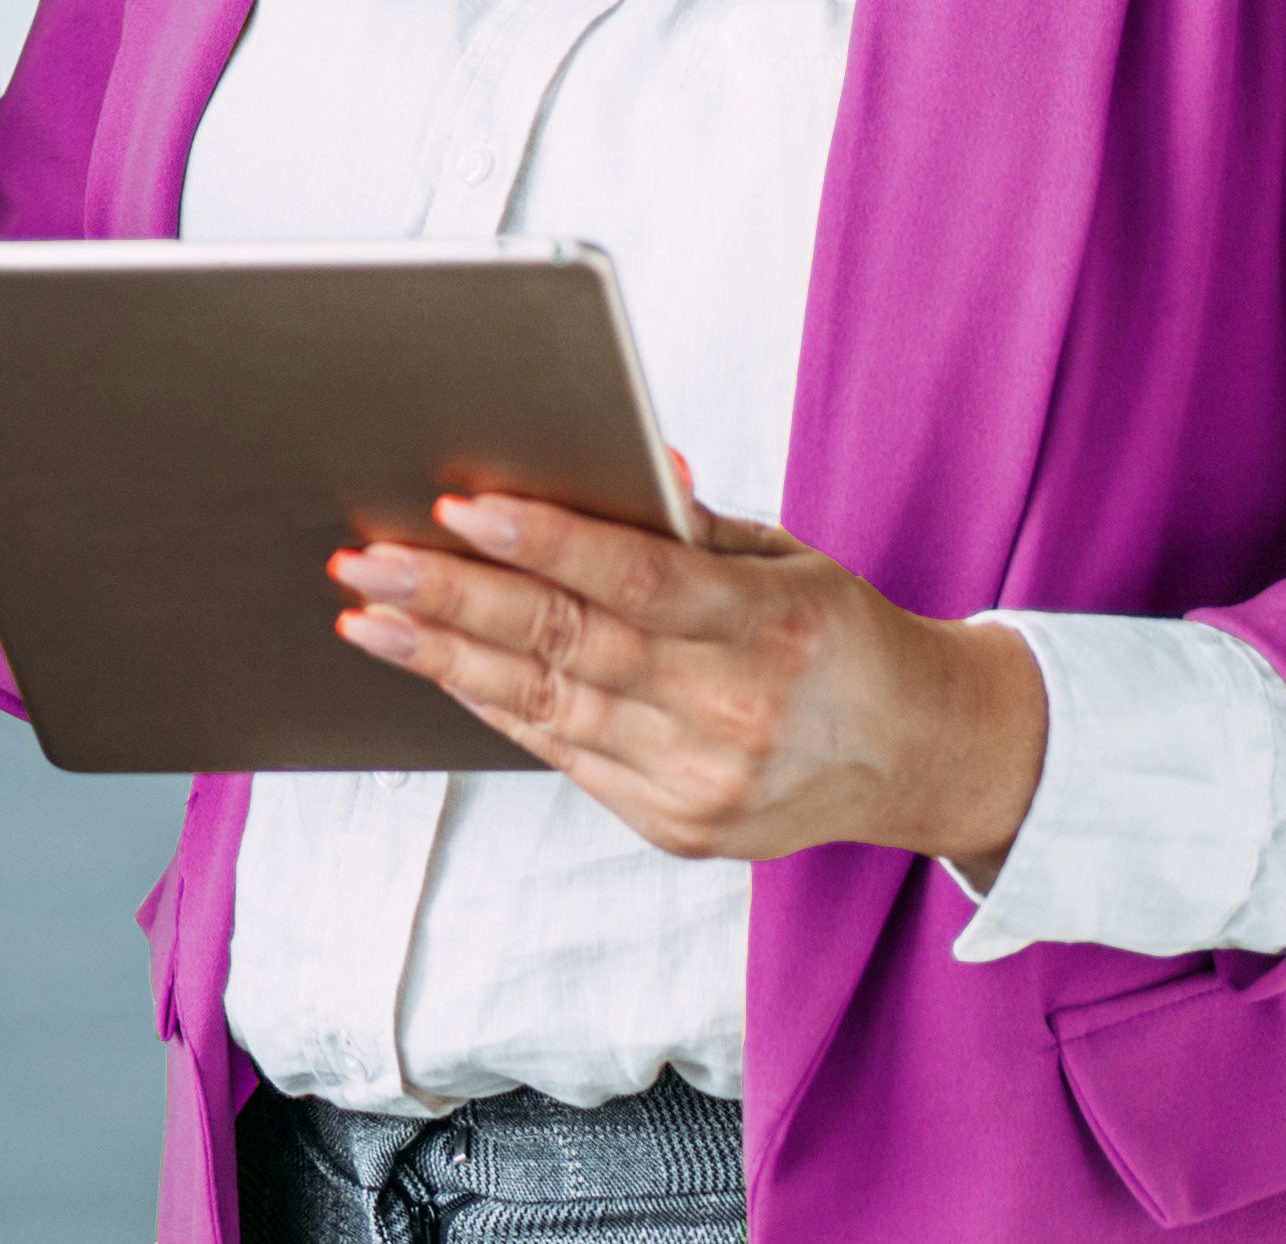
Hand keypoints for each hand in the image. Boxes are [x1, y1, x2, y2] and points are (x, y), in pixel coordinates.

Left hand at [336, 484, 1049, 874]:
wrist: (919, 759)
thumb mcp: (790, 561)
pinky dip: (493, 704)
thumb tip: (627, 460)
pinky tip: (437, 664)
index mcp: (772, 625)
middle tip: (367, 559)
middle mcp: (736, 711)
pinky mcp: (675, 825)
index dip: (547, 542)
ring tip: (366, 614)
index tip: (459, 507)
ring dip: (445, 657)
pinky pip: (561, 754)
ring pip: (549, 706)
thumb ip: (692, 526)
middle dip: (455, 598)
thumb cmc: (838, 636)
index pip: (641, 579)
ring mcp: (703, 780)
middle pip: (573, 645)